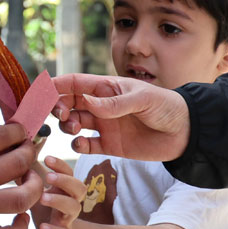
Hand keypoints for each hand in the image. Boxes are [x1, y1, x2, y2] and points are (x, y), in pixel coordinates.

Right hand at [0, 123, 43, 228]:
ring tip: (31, 180)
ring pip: (20, 199)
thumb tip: (4, 136)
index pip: (4, 136)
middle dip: (29, 152)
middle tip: (28, 151)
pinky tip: (20, 216)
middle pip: (17, 163)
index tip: (20, 132)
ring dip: (34, 187)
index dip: (19, 131)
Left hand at [31, 156, 85, 228]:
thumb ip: (30, 165)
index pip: (69, 171)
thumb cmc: (43, 205)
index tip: (46, 157)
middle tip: (48, 176)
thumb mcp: (35, 184)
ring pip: (73, 208)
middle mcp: (69, 200)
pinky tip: (43, 226)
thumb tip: (23, 141)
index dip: (60, 164)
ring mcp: (67, 219)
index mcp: (63, 186)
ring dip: (59, 201)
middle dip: (65, 180)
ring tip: (43, 198)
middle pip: (79, 187)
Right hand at [52, 74, 189, 161]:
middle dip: (57, 107)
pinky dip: (78, 145)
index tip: (40, 93)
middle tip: (60, 114)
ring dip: (66, 125)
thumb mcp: (143, 99)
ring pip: (73, 123)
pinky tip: (82, 144)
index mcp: (106, 88)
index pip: (73, 83)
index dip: (55, 86)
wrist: (187, 133)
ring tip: (73, 128)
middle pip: (68, 103)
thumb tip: (86, 102)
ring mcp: (104, 126)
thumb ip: (114, 103)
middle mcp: (101, 106)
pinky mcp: (109, 145)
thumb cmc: (167, 107)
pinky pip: (86, 145)